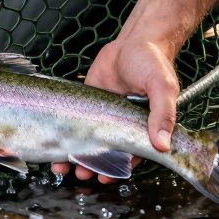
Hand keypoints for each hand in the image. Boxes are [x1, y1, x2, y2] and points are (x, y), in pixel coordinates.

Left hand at [51, 35, 178, 182]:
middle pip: (106, 154)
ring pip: (87, 143)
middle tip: (82, 175)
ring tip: (64, 168)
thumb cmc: (153, 63)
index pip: (129, 155)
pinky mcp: (87, 104)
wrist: (134, 40)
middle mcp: (121, 125)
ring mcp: (102, 116)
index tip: (105, 178)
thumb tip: (163, 145)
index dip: (117, 169)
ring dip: (76, 158)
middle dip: (93, 167)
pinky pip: (74, 123)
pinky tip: (55, 144)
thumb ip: (163, 114)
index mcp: (142, 128)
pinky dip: (65, 136)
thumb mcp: (162, 88)